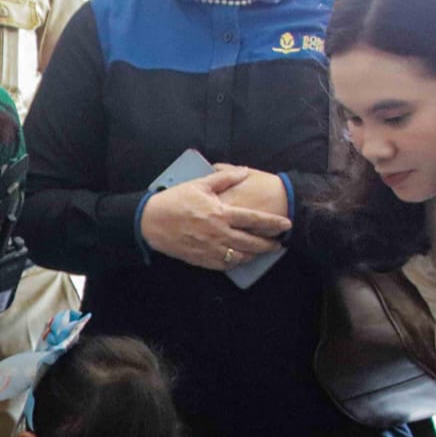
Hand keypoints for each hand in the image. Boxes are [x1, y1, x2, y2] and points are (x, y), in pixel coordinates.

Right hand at [139, 168, 291, 270]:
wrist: (149, 222)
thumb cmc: (173, 200)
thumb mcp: (199, 184)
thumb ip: (224, 177)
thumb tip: (244, 171)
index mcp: (221, 213)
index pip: (255, 219)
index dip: (273, 223)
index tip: (286, 225)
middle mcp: (219, 233)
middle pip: (252, 242)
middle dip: (269, 244)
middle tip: (278, 244)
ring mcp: (210, 248)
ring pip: (240, 256)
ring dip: (254, 255)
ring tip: (260, 251)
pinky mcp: (201, 258)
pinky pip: (224, 265)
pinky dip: (236, 262)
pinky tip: (240, 258)